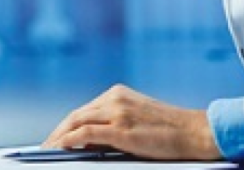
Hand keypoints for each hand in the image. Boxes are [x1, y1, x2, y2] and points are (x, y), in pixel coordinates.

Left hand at [42, 85, 220, 160]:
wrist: (195, 131)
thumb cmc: (171, 130)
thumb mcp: (138, 120)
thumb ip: (114, 124)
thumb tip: (89, 141)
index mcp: (118, 94)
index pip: (85, 110)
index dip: (67, 125)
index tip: (57, 136)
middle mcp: (114, 98)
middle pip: (76, 115)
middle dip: (59, 132)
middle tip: (47, 146)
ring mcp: (117, 111)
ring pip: (77, 122)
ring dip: (60, 137)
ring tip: (50, 150)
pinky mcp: (121, 128)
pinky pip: (86, 133)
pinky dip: (70, 140)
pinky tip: (62, 148)